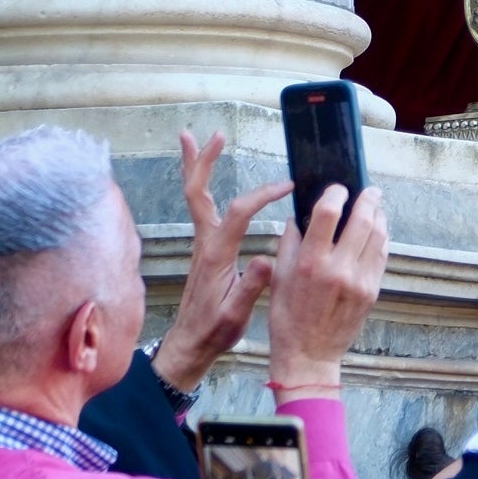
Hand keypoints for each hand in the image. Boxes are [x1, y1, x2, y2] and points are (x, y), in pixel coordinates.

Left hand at [153, 132, 292, 392]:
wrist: (190, 344)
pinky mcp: (203, 247)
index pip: (239, 211)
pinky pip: (199, 206)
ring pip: (194, 195)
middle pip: (197, 192)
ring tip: (196, 138)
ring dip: (196, 165)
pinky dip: (199, 183)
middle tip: (214, 134)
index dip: (263, 194)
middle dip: (204, 161)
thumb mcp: (237, 314)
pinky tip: (204, 175)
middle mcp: (205, 242)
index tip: (288, 186)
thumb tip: (267, 259)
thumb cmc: (214, 331)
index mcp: (216, 254)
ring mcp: (202, 243)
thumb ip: (251, 286)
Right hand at [268, 176, 390, 396]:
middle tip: (369, 190)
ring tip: (375, 208)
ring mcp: (359, 281)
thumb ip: (289, 243)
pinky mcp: (372, 292)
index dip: (335, 194)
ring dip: (379, 216)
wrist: (309, 355)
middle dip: (368, 198)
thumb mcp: (278, 278)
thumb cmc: (288, 318)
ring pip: (379, 235)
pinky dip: (381, 239)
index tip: (337, 189)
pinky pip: (382, 256)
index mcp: (310, 263)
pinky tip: (376, 233)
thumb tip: (299, 216)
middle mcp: (338, 269)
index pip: (328, 213)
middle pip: (363, 219)